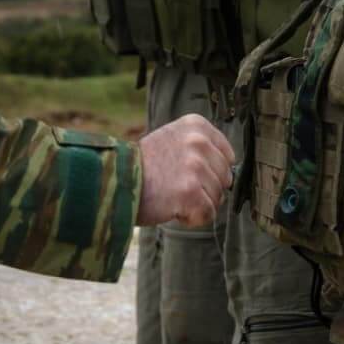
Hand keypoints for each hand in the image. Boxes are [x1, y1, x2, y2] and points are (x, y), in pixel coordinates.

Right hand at [136, 113, 233, 227]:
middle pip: (224, 178)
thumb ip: (200, 148)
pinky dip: (191, 218)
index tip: (187, 173)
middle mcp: (198, 141)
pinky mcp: (191, 191)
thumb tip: (230, 172)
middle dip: (205, 189)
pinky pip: (207, 214)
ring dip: (196, 204)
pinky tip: (171, 207)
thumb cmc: (143, 166)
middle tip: (175, 186)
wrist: (114, 181)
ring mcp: (195, 166)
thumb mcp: (172, 139)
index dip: (210, 171)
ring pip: (217, 197)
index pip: (227, 155)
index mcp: (196, 125)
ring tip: (171, 195)